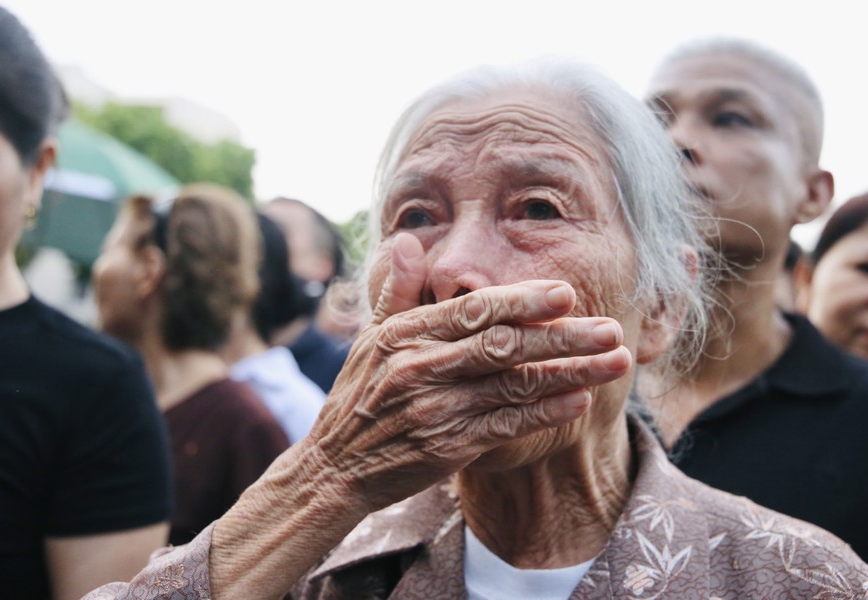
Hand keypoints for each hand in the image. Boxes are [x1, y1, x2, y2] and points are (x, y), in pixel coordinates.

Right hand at [307, 232, 631, 511]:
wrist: (335, 468)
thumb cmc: (359, 397)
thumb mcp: (370, 337)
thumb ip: (397, 290)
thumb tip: (408, 239)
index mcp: (405, 335)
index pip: (473, 310)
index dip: (523, 300)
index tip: (567, 293)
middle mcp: (420, 368)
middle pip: (504, 345)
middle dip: (563, 335)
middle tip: (611, 329)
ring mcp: (434, 410)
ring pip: (514, 385)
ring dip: (569, 373)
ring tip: (615, 362)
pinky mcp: (446, 448)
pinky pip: (504, 426)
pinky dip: (544, 414)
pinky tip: (579, 402)